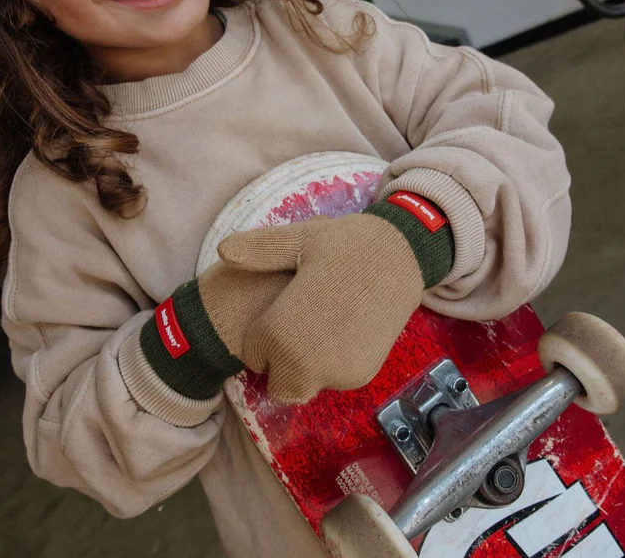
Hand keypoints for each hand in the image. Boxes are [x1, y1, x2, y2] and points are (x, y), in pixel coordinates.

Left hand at [217, 213, 424, 402]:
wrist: (402, 255)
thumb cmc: (345, 244)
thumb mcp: (299, 240)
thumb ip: (258, 252)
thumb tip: (222, 251)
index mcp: (281, 333)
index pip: (252, 353)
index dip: (262, 331)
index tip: (282, 307)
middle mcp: (305, 363)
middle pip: (276, 382)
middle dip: (280, 360)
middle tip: (299, 321)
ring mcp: (335, 373)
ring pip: (304, 384)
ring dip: (305, 363)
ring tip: (322, 319)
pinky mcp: (360, 376)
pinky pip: (332, 379)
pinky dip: (332, 363)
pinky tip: (342, 327)